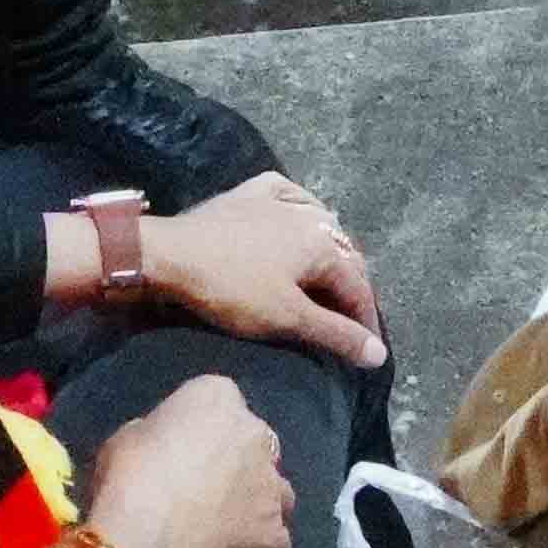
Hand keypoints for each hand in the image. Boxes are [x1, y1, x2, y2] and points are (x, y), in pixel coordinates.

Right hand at [80, 369, 296, 547]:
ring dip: (257, 504)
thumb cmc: (130, 473)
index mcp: (217, 397)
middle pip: (253, 447)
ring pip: (276, 491)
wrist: (148, 530)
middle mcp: (255, 432)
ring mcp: (271, 482)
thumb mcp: (127, 438)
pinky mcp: (274, 528)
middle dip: (235, 467)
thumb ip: (154, 437)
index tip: (179, 456)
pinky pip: (275, 540)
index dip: (200, 433)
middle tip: (202, 494)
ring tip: (226, 528)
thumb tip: (159, 451)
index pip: (219, 403)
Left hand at [142, 172, 386, 366]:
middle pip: (342, 255)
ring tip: (328, 275)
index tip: (367, 350)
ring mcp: (277, 199)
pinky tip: (299, 211)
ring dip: (330, 249)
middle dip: (350, 287)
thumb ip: (335, 334)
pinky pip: (287, 195)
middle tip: (348, 319)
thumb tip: (378, 354)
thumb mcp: (287, 318)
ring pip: (319, 222)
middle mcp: (309, 215)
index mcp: (322, 244)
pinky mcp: (248, 194)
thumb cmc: (231, 289)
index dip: (365, 321)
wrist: (169, 254)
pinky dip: (300, 205)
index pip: (358, 286)